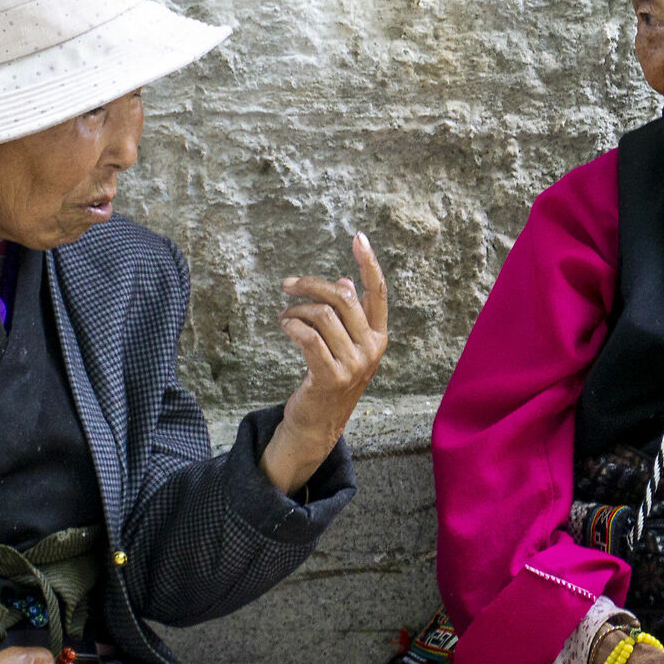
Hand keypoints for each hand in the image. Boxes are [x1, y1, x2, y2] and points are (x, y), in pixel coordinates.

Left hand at [265, 233, 388, 493]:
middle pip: (342, 298)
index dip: (369, 263)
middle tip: (288, 285)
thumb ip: (348, 316)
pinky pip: (309, 337)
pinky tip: (284, 325)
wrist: (318, 425)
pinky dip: (292, 325)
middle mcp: (371, 349)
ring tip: (284, 316)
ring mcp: (353, 365)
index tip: (358, 238)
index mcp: (378, 337)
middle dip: (310, 285)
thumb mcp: (344, 346)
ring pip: (322, 315)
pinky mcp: (330, 377)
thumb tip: (344, 281)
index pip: (378, 292)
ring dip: (296, 310)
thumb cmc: (328, 379)